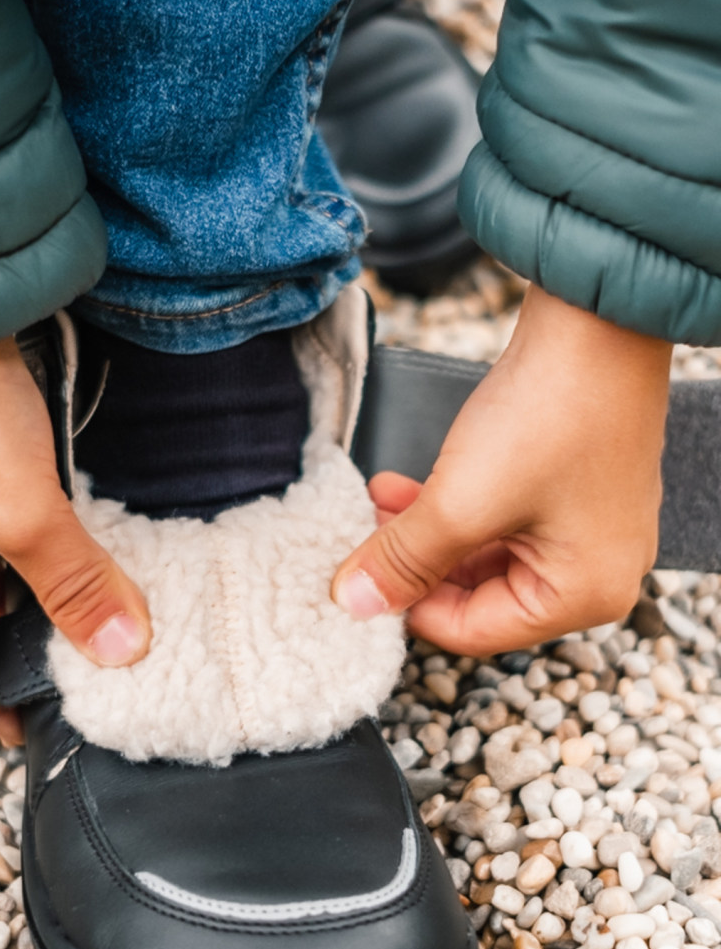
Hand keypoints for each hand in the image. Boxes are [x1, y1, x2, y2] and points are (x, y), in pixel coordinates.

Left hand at [332, 285, 672, 654]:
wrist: (597, 316)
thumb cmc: (551, 413)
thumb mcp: (461, 501)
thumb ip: (403, 560)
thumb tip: (352, 604)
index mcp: (584, 594)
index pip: (473, 632)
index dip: (405, 609)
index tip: (354, 585)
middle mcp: (594, 571)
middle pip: (476, 595)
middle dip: (411, 565)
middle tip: (358, 539)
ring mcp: (584, 528)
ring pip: (478, 554)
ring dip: (422, 534)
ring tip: (373, 504)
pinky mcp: (567, 489)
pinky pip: (496, 519)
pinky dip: (448, 509)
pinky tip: (402, 487)